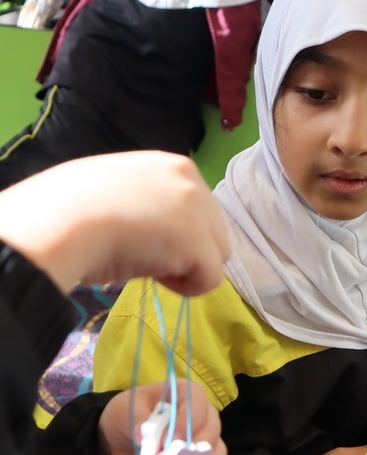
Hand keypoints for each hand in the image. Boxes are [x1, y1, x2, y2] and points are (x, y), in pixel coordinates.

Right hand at [0, 151, 229, 294]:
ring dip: (187, 268)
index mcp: (172, 165)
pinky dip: (186, 288)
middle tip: (146, 256)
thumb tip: (154, 231)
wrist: (61, 222)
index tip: (143, 239)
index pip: (197, 207)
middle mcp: (193, 182)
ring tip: (149, 267)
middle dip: (187, 250)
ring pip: (216, 254)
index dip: (175, 231)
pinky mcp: (199, 245)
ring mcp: (200, 212)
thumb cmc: (72, 208)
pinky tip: (156, 279)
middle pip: (214, 231)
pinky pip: (210, 279)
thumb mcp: (119, 192)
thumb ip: (148, 203)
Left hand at [98, 381, 226, 454]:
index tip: (168, 443)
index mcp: (184, 394)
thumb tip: (146, 436)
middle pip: (212, 433)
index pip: (197, 405)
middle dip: (187, 454)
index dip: (187, 425)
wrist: (119, 441)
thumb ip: (137, 421)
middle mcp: (202, 416)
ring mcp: (205, 442)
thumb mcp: (124, 411)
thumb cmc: (125, 417)